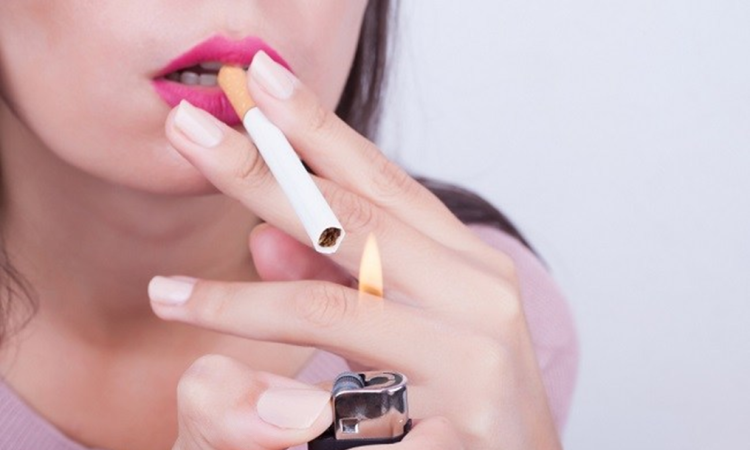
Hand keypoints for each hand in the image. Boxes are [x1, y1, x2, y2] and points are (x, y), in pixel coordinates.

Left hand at [152, 51, 559, 449]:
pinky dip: (278, 399)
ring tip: (167, 295)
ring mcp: (477, 362)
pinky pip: (347, 410)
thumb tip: (268, 241)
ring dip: (241, 301)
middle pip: (355, 221)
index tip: (260, 83)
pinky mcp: (461, 430)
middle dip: (264, 177)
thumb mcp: (409, 327)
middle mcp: (481, 296)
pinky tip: (223, 388)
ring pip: (334, 309)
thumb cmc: (465, 401)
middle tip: (190, 135)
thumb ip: (343, 283)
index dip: (317, 127)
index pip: (382, 180)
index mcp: (468, 263)